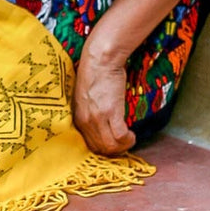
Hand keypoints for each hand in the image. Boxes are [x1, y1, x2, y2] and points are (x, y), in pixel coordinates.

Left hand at [72, 40, 136, 156]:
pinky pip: (120, 136)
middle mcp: (85, 120)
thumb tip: (99, 125)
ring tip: (129, 139)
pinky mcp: (111, 111)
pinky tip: (131, 134)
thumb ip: (88, 113)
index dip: (103, 148)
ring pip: (111, 146)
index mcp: (78, 118)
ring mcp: (97, 117)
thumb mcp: (84, 98)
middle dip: (114, 150)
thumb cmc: (94, 74)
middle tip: (124, 143)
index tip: (113, 145)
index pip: (89, 145)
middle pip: (100, 149)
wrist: (100, 59)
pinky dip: (128, 139)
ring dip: (123, 146)